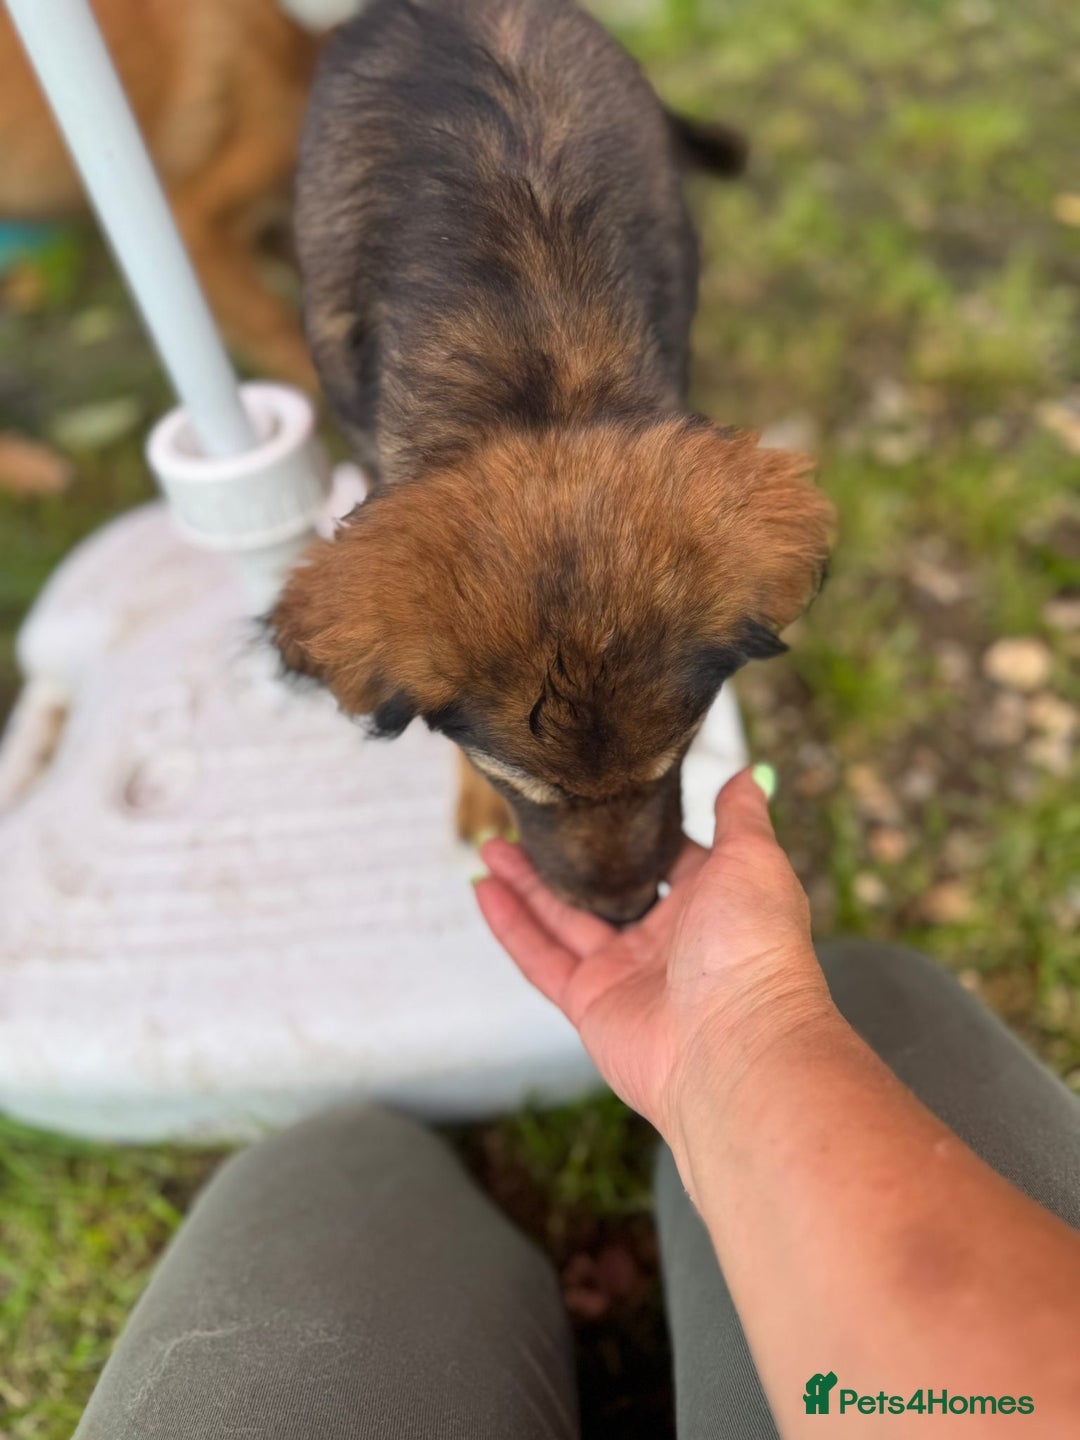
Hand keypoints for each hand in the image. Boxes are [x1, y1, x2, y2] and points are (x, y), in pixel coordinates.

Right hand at [475, 769, 833, 1164]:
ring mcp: (625, 973)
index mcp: (708, 902)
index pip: (663, 858)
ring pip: (564, 918)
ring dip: (526, 883)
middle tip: (526, 819)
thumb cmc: (755, 950)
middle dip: (567, 857)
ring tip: (489, 845)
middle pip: (604, 888)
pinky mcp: (591, 1004)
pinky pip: (542, 957)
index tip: (596, 794)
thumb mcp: (753, 861)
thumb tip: (751, 773)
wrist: (736, 1047)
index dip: (631, 830)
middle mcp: (666, 938)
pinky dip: (511, 925)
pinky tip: (483, 890)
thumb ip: (741, 815)